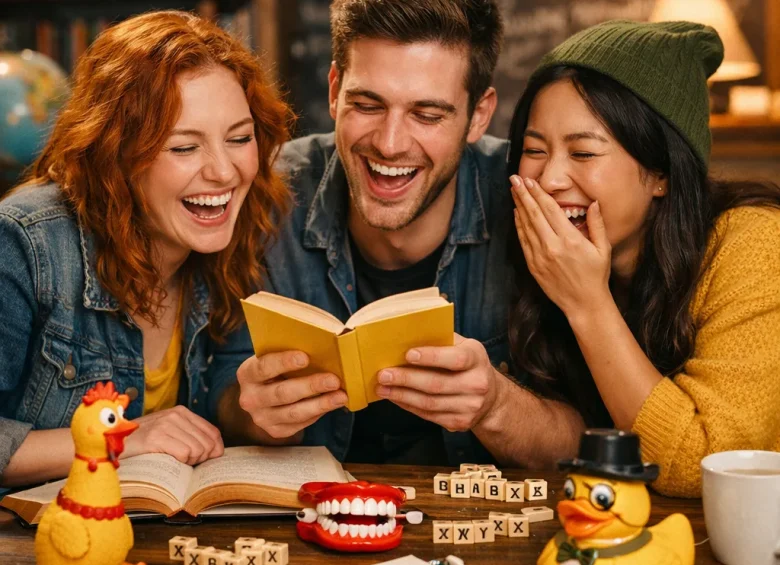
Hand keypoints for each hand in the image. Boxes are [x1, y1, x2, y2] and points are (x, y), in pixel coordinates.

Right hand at [123, 405, 223, 464]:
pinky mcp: (156, 438)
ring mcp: (166, 425)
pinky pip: (184, 454)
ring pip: (198, 450)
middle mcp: (176, 415)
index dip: (215, 449)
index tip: (206, 460)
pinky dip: (181, 463)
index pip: (213, 432)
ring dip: (190, 462)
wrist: (110, 443)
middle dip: (202, 458)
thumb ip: (190, 436)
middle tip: (186, 463)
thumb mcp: (168, 433)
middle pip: (208, 443)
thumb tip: (217, 451)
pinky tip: (170, 461)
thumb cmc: (142, 443)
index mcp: (181, 412)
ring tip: (175, 461)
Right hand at [236, 351, 347, 438]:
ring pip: (294, 413)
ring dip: (321, 404)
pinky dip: (319, 413)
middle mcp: (250, 398)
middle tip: (333, 380)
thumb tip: (321, 343)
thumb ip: (289, 350)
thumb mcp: (273, 356)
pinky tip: (333, 404)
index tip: (305, 357)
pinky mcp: (275, 431)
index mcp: (247, 373)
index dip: (284, 362)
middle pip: (282, 393)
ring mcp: (261, 418)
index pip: (264, 367)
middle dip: (310, 386)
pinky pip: (300, 423)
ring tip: (341, 396)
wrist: (262, 394)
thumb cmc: (275, 368)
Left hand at [375, 334, 503, 431]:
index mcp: (477, 359)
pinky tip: (395, 397)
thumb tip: (407, 335)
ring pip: (429, 403)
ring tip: (382, 388)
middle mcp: (477, 384)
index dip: (431, 357)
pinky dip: (408, 406)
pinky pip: (428, 415)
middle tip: (383, 374)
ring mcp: (470, 406)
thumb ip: (441, 340)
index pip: (455, 359)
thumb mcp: (462, 346)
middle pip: (436, 384)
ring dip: (401, 395)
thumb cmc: (467, 364)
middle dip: (406, 379)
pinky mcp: (460, 423)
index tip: (408, 354)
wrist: (491, 397)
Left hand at [511, 175, 611, 316]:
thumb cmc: (596, 275)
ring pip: (526, 226)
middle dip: (523, 194)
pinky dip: (518, 225)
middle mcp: (552, 247)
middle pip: (534, 214)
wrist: (584, 303)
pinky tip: (516, 213)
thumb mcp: (603, 248)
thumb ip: (597, 224)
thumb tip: (594, 202)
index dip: (538, 193)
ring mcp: (540, 257)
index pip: (550, 210)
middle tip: (514, 178)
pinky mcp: (533, 265)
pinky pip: (523, 241)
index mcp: (570, 240)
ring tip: (513, 190)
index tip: (530, 180)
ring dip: (519, 206)